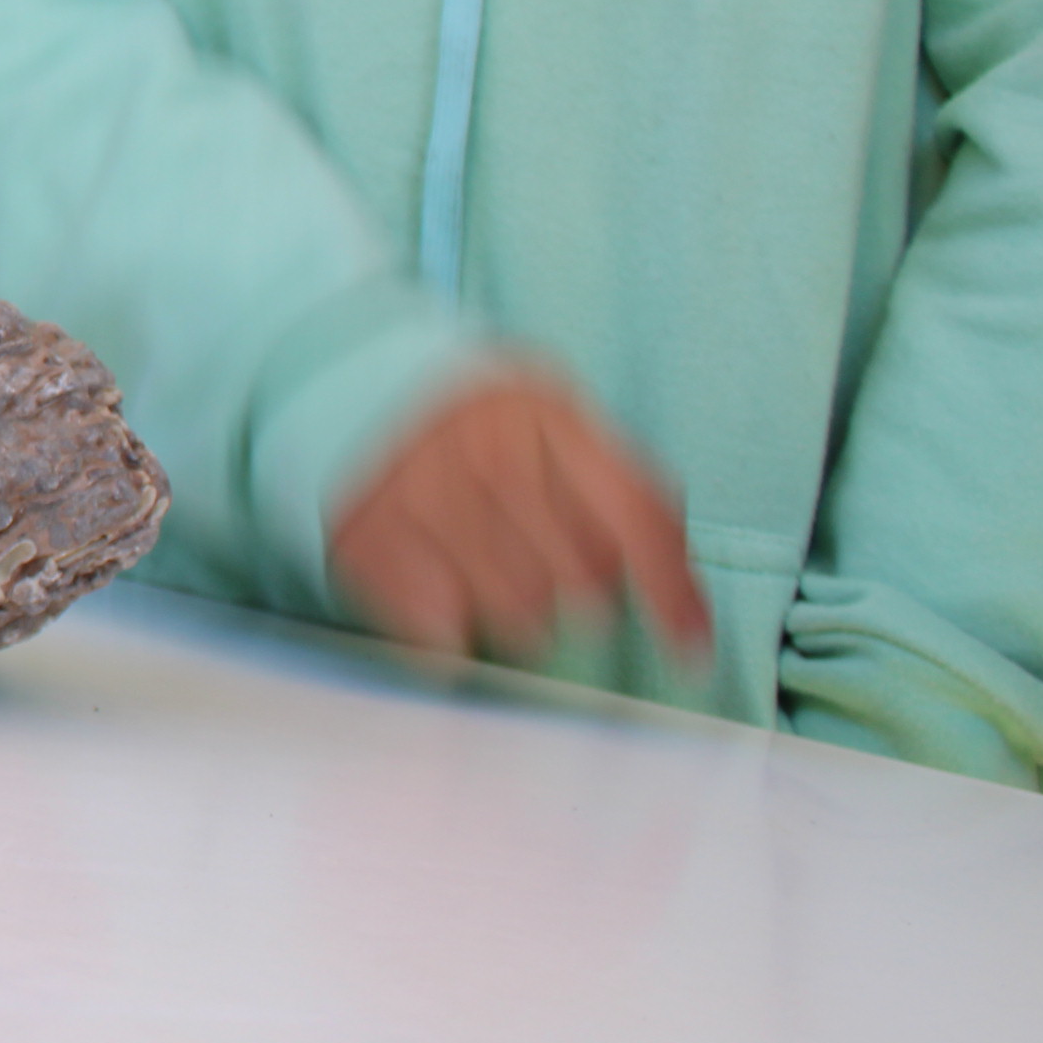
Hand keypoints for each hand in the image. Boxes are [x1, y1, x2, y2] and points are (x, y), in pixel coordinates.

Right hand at [331, 366, 712, 663]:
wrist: (350, 391)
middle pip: (581, 582)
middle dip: (577, 588)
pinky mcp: (365, 536)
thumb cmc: (478, 426)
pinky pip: (442, 630)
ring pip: (518, 615)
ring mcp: (418, 493)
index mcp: (543, 413)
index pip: (635, 518)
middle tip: (542, 556)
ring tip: (492, 568)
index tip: (692, 651)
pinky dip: (453, 626)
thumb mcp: (559, 427)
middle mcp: (482, 449)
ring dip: (519, 612)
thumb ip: (628, 494)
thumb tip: (687, 602)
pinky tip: (445, 584)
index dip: (672, 594)